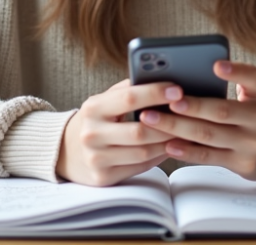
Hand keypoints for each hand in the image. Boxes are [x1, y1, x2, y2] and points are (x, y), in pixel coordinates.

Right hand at [56, 79, 180, 185]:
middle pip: (140, 131)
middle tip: (190, 116)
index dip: (156, 93)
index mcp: (93, 108)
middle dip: (168, 123)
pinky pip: (140, 167)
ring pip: (143, 152)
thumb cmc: (96, 120)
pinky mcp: (103, 177)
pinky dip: (159, 156)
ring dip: (168, 142)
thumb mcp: (104, 100)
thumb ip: (128, 89)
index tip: (178, 89)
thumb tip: (162, 77)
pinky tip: (170, 147)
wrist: (65, 151)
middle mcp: (91, 134)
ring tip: (185, 131)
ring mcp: (96, 158)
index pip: (129, 98)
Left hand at [138, 61, 255, 180]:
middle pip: (222, 111)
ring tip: (152, 119)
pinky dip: (186, 150)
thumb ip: (234, 81)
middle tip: (166, 100)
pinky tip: (167, 144)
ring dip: (177, 127)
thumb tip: (187, 76)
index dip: (236, 71)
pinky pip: (209, 156)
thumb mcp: (254, 92)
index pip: (254, 78)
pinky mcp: (242, 163)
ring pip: (209, 135)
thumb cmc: (252, 110)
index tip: (215, 65)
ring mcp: (253, 143)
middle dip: (191, 106)